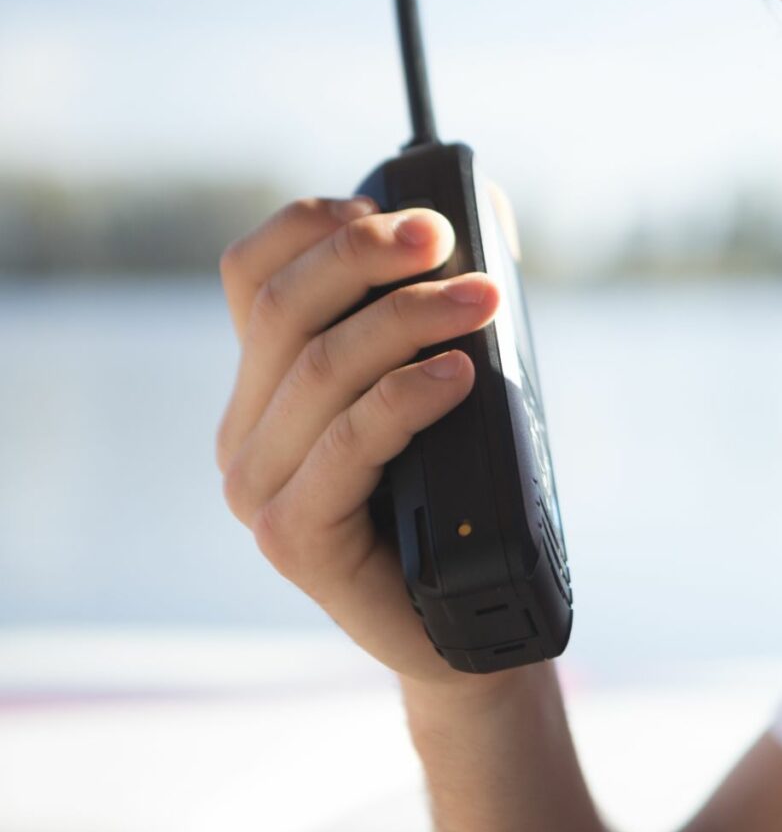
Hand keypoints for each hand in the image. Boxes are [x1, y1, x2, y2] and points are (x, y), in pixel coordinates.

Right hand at [215, 196, 505, 690]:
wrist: (466, 623)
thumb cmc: (457, 500)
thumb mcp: (442, 392)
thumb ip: (435, 322)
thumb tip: (486, 224)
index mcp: (265, 386)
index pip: (251, 275)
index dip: (314, 226)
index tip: (393, 208)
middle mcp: (245, 432)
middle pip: (284, 307)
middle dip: (369, 255)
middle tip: (447, 236)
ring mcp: (258, 488)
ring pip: (320, 366)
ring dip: (408, 318)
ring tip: (483, 301)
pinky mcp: (292, 537)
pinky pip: (348, 441)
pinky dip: (406, 397)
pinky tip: (459, 377)